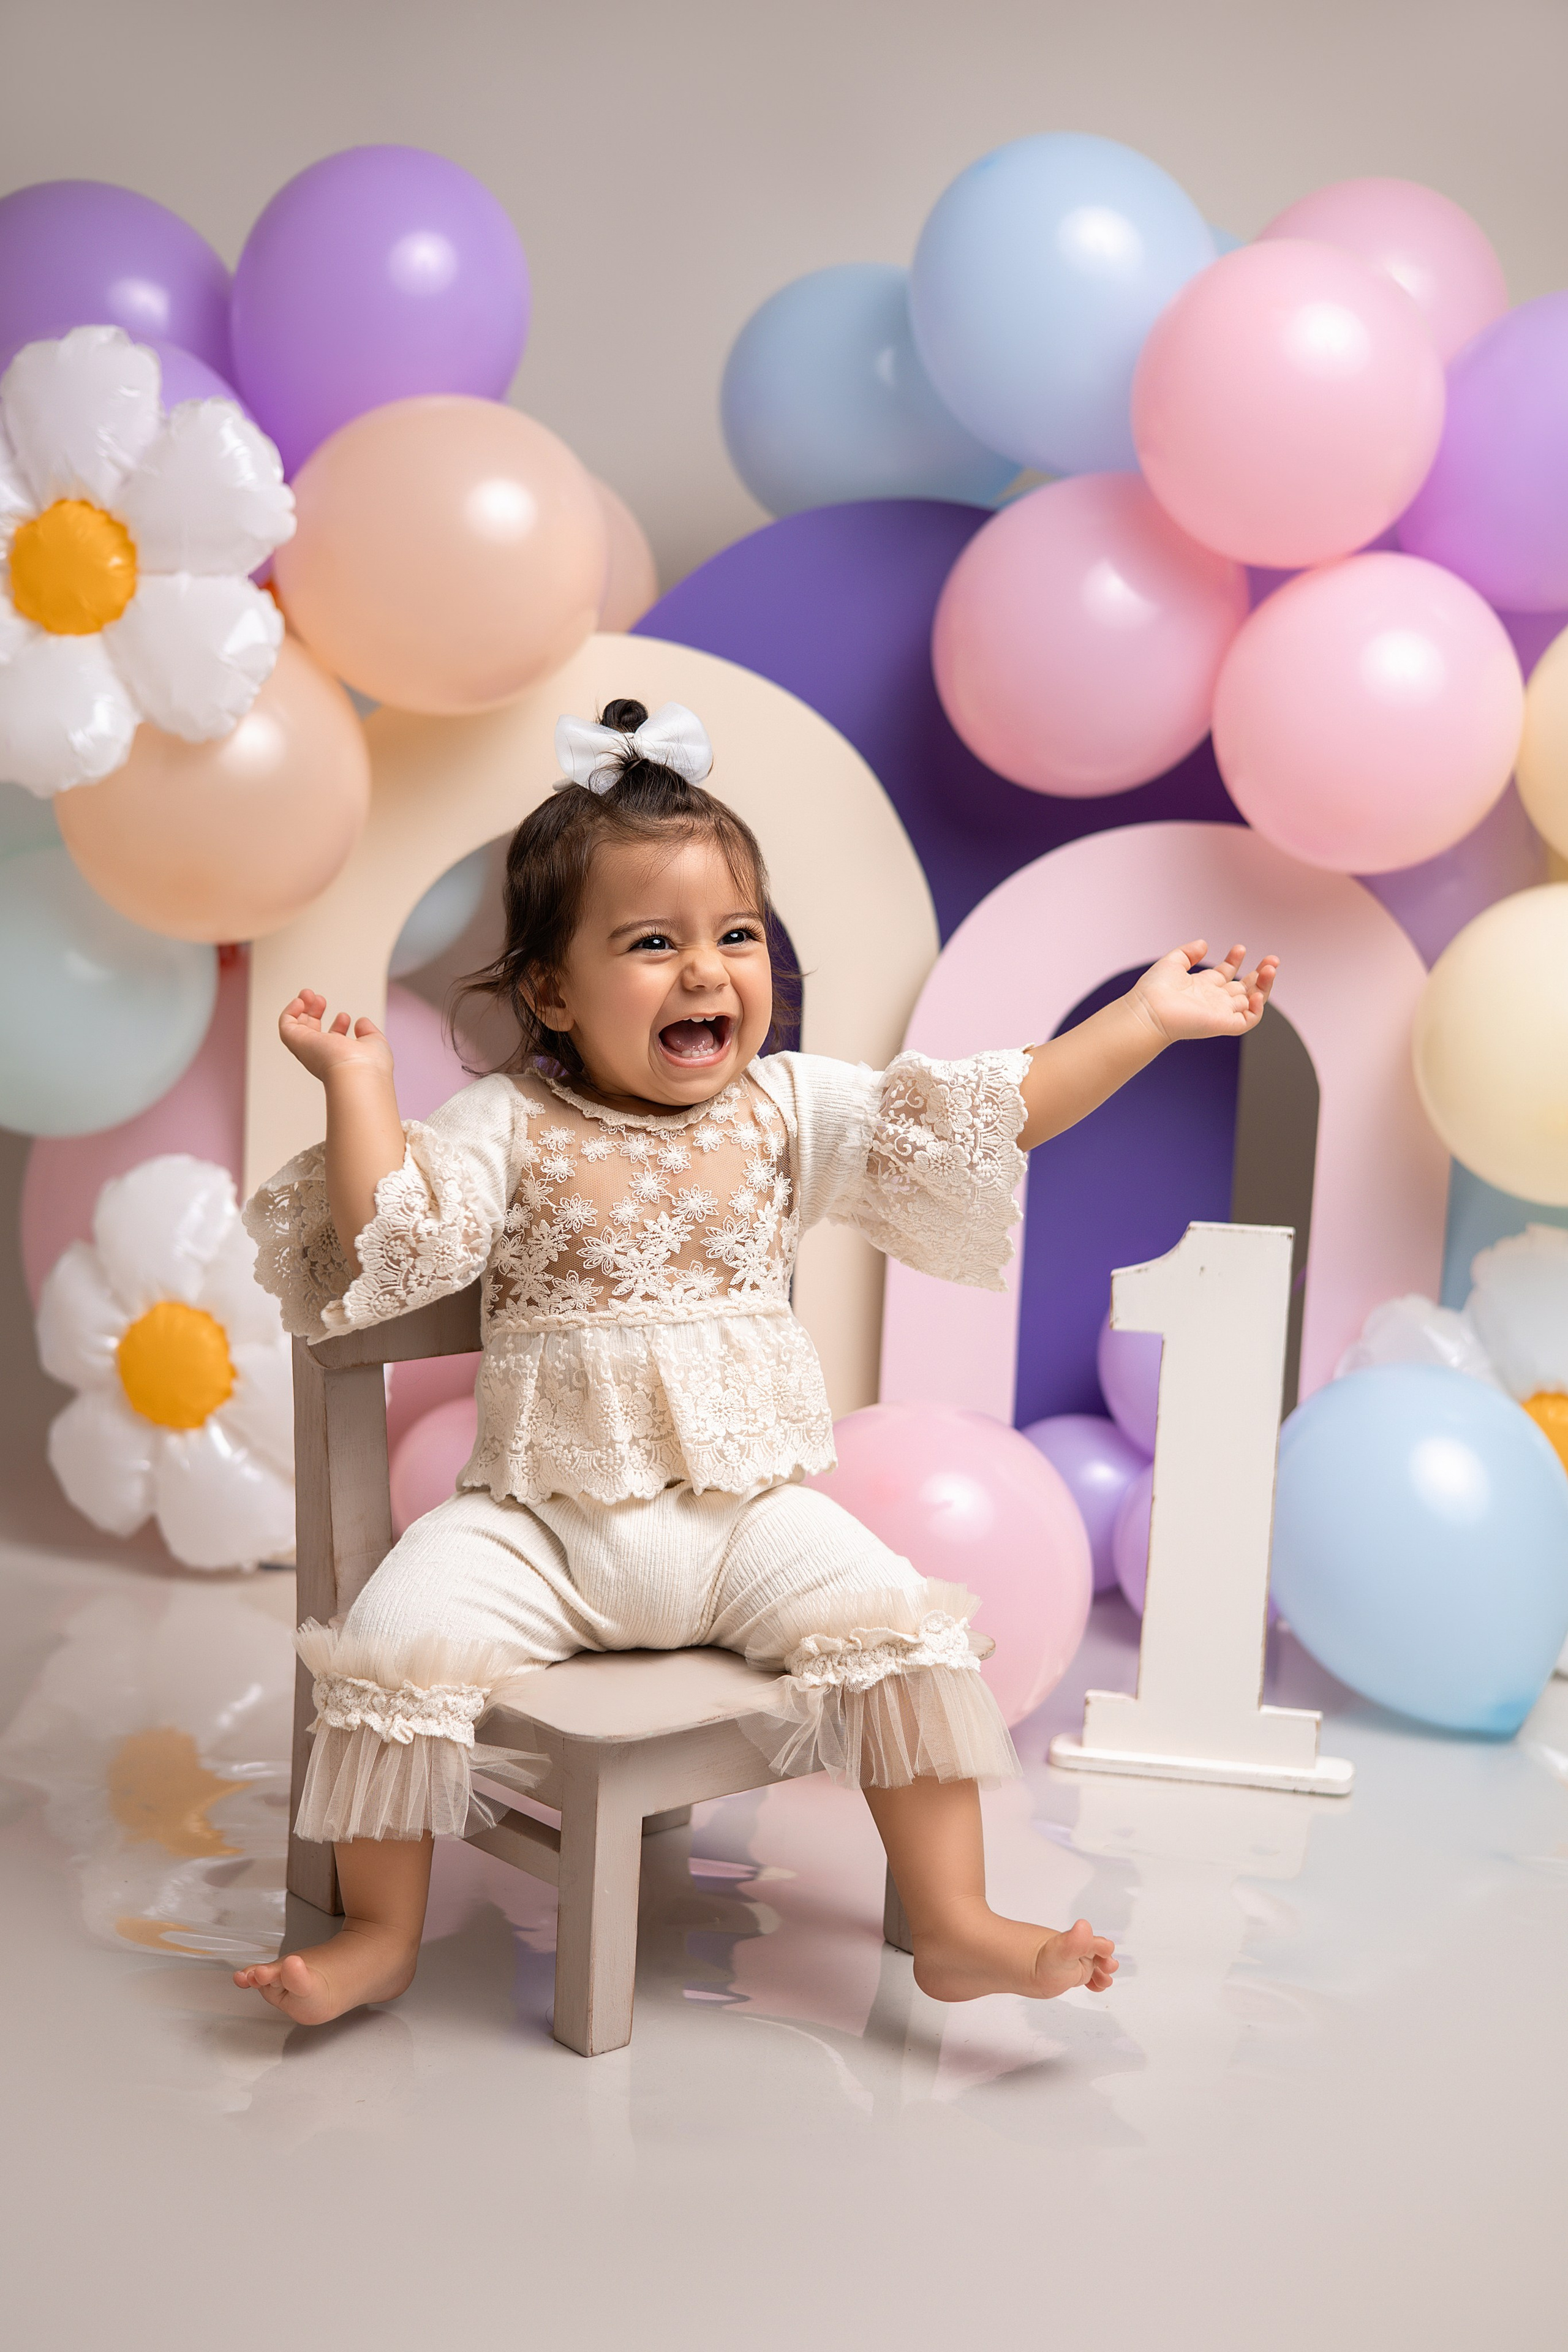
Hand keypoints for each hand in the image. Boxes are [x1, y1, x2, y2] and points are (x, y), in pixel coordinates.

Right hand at [279, 988, 394, 1084]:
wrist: (358, 1073)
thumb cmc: (369, 1065)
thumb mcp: (375, 1042)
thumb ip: (368, 1031)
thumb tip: (361, 1022)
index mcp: (341, 1058)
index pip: (334, 1043)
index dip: (338, 1026)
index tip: (345, 1016)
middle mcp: (323, 1056)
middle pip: (312, 1033)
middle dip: (315, 1013)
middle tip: (319, 998)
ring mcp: (309, 1050)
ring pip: (297, 1029)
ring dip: (301, 1009)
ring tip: (307, 994)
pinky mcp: (297, 1043)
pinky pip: (285, 1026)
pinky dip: (290, 1011)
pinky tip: (299, 1001)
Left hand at [1131, 940, 1277, 1043]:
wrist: (1150, 1010)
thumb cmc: (1154, 990)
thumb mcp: (1173, 962)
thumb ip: (1188, 952)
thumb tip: (1204, 944)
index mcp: (1202, 986)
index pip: (1226, 974)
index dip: (1235, 961)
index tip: (1240, 948)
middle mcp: (1214, 999)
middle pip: (1244, 987)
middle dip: (1260, 973)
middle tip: (1271, 959)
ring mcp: (1220, 1012)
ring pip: (1251, 1002)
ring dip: (1265, 985)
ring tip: (1270, 967)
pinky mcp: (1224, 1024)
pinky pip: (1249, 1020)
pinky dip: (1258, 1008)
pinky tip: (1258, 993)